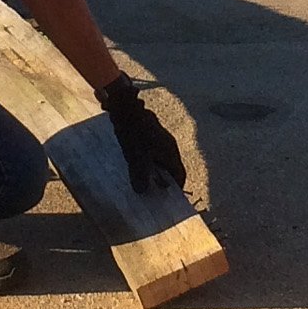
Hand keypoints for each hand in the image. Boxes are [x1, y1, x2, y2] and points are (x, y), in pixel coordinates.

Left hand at [97, 74, 186, 193]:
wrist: (128, 109)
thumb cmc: (135, 134)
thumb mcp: (136, 158)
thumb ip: (140, 176)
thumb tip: (142, 192)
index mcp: (171, 153)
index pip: (179, 175)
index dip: (175, 189)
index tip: (166, 199)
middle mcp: (170, 146)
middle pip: (170, 169)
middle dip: (162, 181)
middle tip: (152, 192)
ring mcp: (162, 139)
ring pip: (161, 160)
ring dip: (154, 171)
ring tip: (142, 181)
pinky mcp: (152, 134)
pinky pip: (153, 153)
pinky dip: (148, 161)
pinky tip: (135, 165)